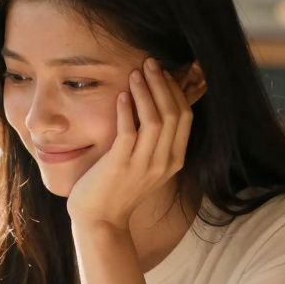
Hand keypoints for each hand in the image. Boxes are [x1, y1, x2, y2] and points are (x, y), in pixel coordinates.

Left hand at [66, 58, 203, 228]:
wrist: (100, 220)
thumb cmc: (118, 189)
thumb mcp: (146, 164)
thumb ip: (155, 141)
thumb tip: (154, 106)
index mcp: (174, 160)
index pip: (184, 117)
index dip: (175, 91)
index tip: (164, 72)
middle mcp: (163, 162)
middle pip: (173, 113)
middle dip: (163, 84)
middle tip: (150, 63)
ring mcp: (143, 165)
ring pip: (154, 120)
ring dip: (145, 92)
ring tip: (136, 73)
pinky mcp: (120, 166)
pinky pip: (128, 132)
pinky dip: (127, 111)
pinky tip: (121, 95)